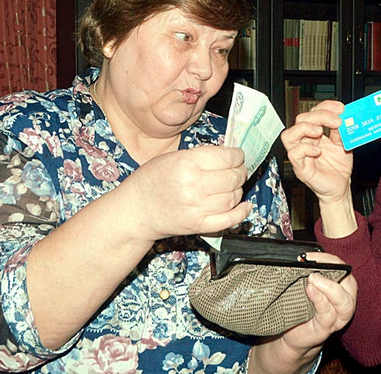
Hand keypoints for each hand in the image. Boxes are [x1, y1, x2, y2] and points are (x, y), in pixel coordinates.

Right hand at [117, 145, 250, 241]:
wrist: (135, 211)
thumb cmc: (151, 181)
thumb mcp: (172, 157)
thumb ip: (201, 156)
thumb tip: (229, 156)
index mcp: (186, 164)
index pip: (226, 157)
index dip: (237, 155)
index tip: (238, 155)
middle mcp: (193, 186)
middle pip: (233, 177)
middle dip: (240, 172)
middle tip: (238, 170)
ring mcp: (196, 208)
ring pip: (233, 197)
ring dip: (239, 190)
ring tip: (233, 185)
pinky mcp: (198, 225)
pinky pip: (228, 220)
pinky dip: (241, 213)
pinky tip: (245, 206)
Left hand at [250, 253, 356, 373]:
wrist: (292, 334)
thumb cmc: (301, 306)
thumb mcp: (306, 286)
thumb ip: (309, 273)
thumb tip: (301, 257)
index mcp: (342, 287)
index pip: (343, 268)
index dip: (329, 259)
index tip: (309, 255)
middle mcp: (345, 301)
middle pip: (349, 282)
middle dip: (333, 269)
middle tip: (314, 266)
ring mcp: (337, 317)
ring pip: (343, 301)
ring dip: (328, 287)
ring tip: (312, 279)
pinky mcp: (326, 328)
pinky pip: (328, 314)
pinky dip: (320, 300)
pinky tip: (310, 291)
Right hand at [281, 100, 352, 204]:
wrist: (341, 188)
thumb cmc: (339, 167)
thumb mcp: (343, 145)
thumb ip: (341, 132)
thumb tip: (342, 118)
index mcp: (314, 133)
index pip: (313, 113)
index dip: (325, 107)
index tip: (340, 108)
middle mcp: (305, 141)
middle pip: (300, 119)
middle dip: (318, 116)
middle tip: (336, 121)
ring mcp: (300, 154)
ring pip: (288, 135)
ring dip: (304, 128)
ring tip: (320, 131)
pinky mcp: (300, 168)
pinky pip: (293, 154)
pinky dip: (305, 149)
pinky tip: (318, 150)